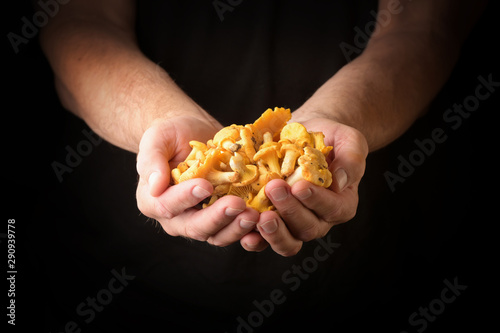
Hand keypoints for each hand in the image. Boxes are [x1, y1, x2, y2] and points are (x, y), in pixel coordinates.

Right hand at [136, 116, 259, 245]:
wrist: (193, 132)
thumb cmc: (170, 134)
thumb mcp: (156, 139)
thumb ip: (151, 161)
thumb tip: (154, 186)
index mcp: (155, 201)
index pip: (168, 206)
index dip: (185, 198)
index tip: (204, 185)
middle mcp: (178, 217)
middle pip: (196, 227)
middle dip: (218, 218)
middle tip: (238, 205)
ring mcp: (204, 219)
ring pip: (219, 234)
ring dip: (237, 227)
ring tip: (255, 214)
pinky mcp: (226, 216)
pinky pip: (238, 229)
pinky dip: (252, 230)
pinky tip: (266, 221)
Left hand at [240, 118, 367, 255]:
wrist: (303, 135)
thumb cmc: (329, 138)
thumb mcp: (348, 140)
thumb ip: (351, 158)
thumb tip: (341, 180)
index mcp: (341, 204)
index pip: (332, 209)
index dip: (316, 201)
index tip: (299, 186)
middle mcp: (319, 220)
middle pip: (307, 228)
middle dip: (289, 211)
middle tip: (273, 189)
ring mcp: (293, 224)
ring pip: (287, 241)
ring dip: (272, 232)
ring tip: (258, 216)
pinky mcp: (272, 222)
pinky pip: (263, 238)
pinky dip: (254, 237)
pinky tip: (243, 227)